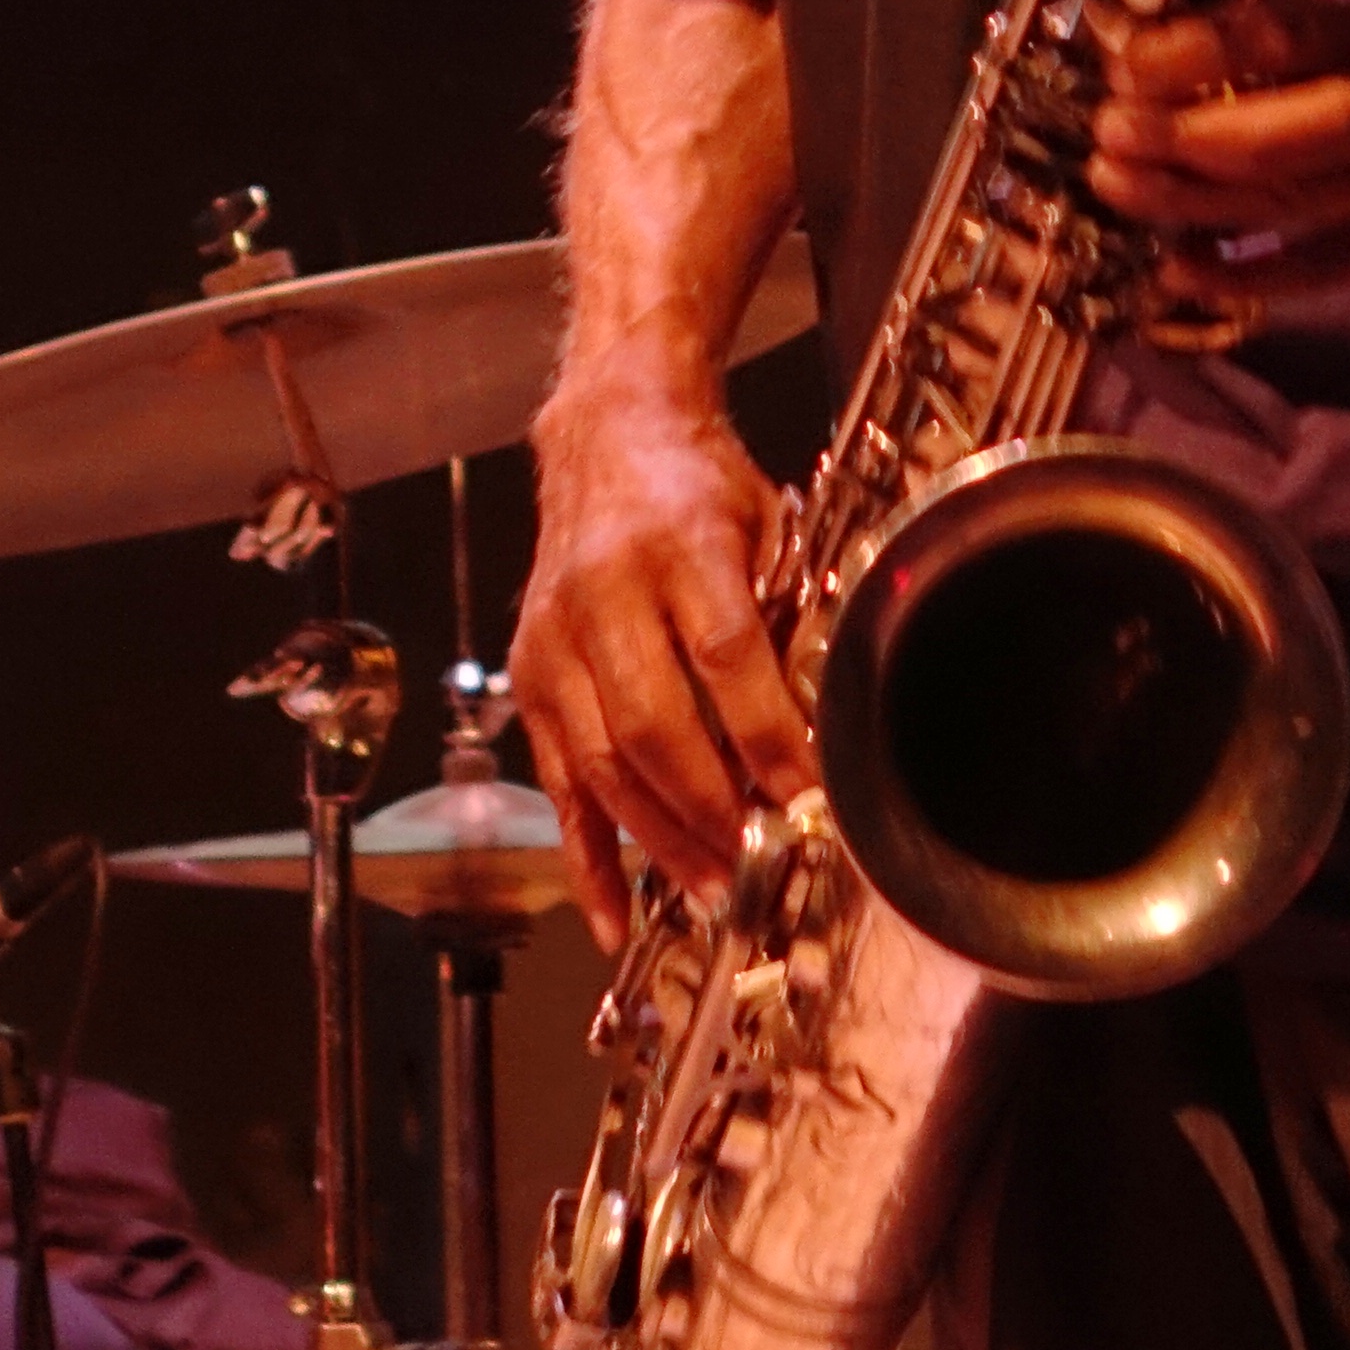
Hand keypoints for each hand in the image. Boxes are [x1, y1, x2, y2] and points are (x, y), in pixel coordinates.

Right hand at [510, 388, 805, 949]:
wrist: (606, 434)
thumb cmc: (698, 482)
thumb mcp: (763, 519)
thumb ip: (786, 609)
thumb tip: (822, 725)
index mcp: (677, 542)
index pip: (723, 654)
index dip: (766, 734)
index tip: (809, 797)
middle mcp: (603, 591)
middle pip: (653, 723)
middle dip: (712, 807)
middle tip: (760, 862)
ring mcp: (554, 638)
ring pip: (601, 762)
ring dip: (660, 840)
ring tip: (714, 890)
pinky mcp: (527, 675)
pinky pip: (556, 781)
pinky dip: (586, 854)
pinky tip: (613, 916)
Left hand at [1085, 0, 1349, 302]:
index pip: (1287, 37)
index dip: (1196, 56)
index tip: (1125, 63)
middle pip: (1285, 141)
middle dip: (1180, 142)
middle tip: (1107, 132)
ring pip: (1296, 207)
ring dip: (1193, 205)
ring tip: (1117, 184)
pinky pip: (1336, 267)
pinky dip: (1256, 276)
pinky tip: (1181, 266)